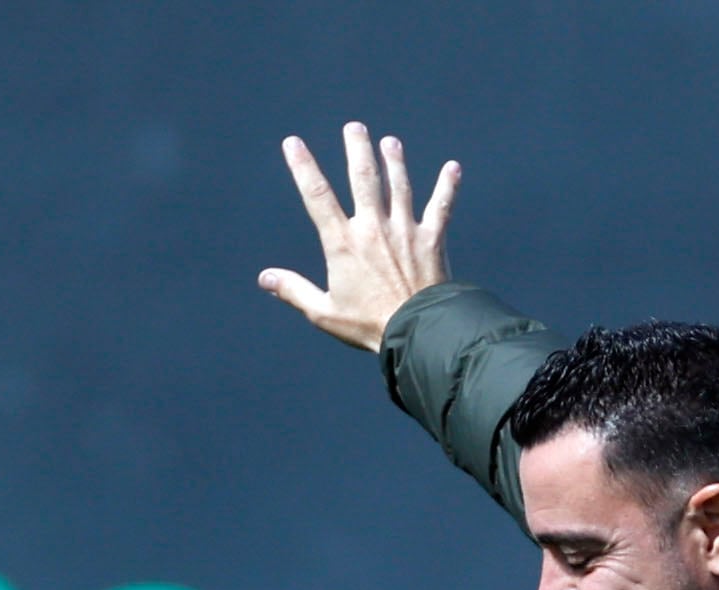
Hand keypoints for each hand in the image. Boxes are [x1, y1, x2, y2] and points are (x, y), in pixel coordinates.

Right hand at [259, 122, 460, 351]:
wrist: (417, 332)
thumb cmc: (369, 326)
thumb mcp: (324, 312)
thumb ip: (294, 291)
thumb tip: (265, 278)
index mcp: (344, 243)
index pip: (317, 196)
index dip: (303, 167)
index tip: (293, 143)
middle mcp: (373, 229)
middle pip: (363, 177)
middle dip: (357, 149)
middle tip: (354, 127)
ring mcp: (405, 231)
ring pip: (400, 186)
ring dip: (395, 161)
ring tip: (390, 143)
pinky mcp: (432, 240)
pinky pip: (441, 207)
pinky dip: (447, 186)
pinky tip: (453, 168)